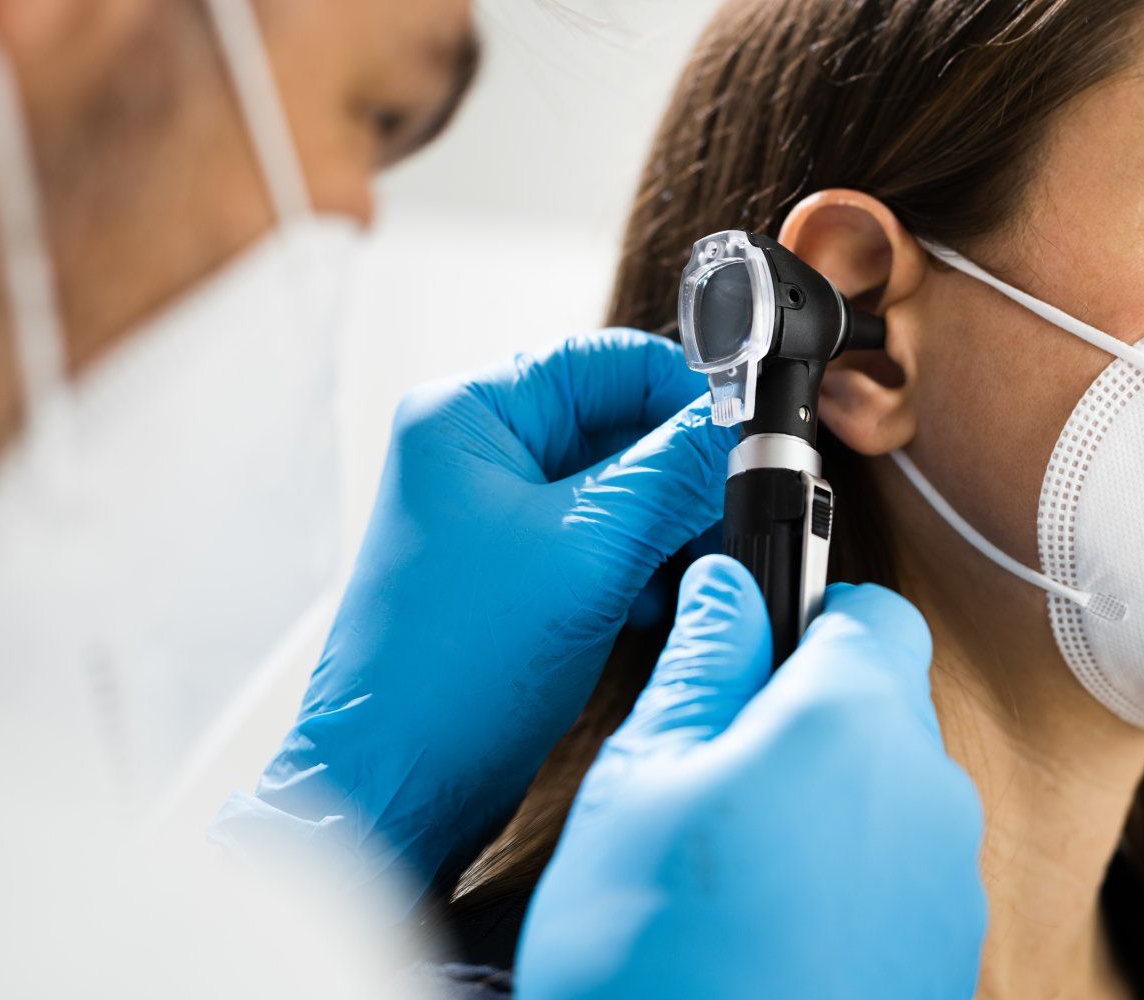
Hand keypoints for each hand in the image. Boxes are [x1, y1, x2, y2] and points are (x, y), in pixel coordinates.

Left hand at [210, 330, 732, 912]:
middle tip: (727, 513)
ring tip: (689, 571)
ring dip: (667, 524)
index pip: (606, 360)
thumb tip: (740, 423)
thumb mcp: (590, 554)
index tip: (746, 433)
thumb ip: (672, 474)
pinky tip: (654, 605)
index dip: (686, 392)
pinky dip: (641, 563)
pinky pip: (602, 536)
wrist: (397, 784)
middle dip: (680, 472)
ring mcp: (492, 511)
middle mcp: (474, 451)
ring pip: (618, 484)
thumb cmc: (451, 671)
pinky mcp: (515, 567)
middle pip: (617, 421)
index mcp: (467, 415)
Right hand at [518, 556, 987, 999]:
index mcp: (857, 722)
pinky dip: (843, 883)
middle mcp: (929, 794)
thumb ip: (702, 663)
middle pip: (880, 705)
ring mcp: (948, 886)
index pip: (868, 610)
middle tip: (705, 769)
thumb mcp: (640, 782)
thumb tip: (732, 587)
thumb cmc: (660, 956)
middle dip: (802, 717)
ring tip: (724, 870)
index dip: (802, 612)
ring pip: (886, 797)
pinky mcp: (943, 959)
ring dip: (821, 804)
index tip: (745, 646)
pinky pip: (897, 880)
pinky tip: (764, 933)